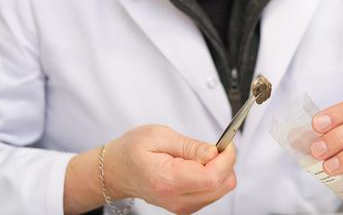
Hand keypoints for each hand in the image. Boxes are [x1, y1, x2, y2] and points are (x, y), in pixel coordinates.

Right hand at [106, 124, 235, 213]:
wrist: (116, 170)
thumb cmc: (133, 150)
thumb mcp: (159, 136)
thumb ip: (190, 146)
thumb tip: (214, 152)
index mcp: (168, 180)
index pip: (213, 177)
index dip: (226, 158)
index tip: (224, 143)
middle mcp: (177, 200)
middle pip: (222, 186)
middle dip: (225, 163)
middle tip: (210, 147)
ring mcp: (182, 206)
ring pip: (221, 190)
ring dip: (218, 169)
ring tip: (196, 156)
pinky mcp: (186, 206)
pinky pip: (212, 192)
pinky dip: (212, 176)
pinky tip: (195, 166)